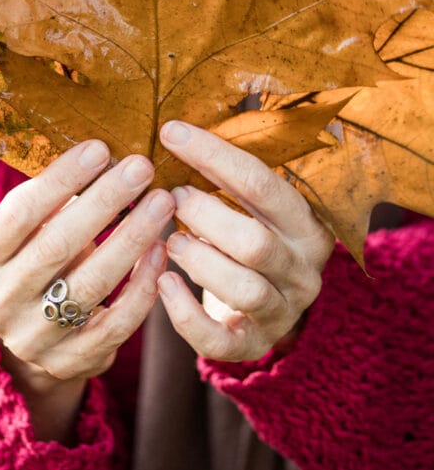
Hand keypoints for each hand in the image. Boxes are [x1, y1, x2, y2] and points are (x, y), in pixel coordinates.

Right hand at [0, 140, 174, 436]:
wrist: (28, 334)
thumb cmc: (32, 256)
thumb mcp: (22, 231)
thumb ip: (48, 199)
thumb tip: (100, 153)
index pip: (19, 213)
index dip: (61, 180)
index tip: (101, 148)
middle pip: (57, 246)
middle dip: (105, 202)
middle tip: (142, 168)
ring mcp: (32, 339)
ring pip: (92, 285)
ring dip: (133, 238)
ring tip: (162, 202)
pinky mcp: (70, 363)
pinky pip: (116, 324)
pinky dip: (143, 285)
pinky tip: (162, 251)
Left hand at [157, 120, 334, 362]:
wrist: (258, 301)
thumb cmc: (243, 232)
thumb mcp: (250, 201)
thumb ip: (226, 172)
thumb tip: (174, 124)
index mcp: (307, 224)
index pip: (262, 183)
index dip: (212, 155)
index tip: (170, 133)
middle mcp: (303, 271)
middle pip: (255, 243)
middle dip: (204, 215)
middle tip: (172, 197)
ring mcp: (282, 312)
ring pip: (243, 289)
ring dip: (198, 260)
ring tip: (169, 240)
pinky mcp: (252, 345)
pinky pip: (220, 341)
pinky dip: (184, 314)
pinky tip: (162, 283)